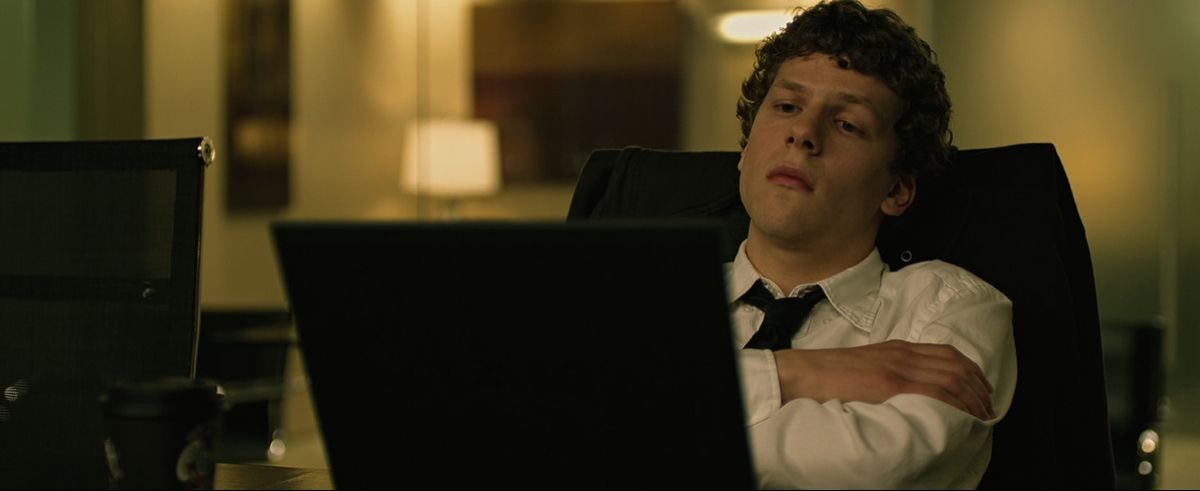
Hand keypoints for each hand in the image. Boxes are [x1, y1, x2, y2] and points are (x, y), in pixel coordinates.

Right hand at [772, 339, 994, 419]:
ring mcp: (897, 368)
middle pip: (955, 365)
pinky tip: (963, 415)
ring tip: (982, 415)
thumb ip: (889, 371)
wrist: (804, 373)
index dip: (971, 371)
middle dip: (979, 387)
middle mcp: (902, 354)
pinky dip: (955, 403)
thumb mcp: (866, 365)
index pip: (946, 353)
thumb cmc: (828, 374)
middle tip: (988, 406)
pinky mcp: (890, 384)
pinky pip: (933, 391)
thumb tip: (907, 390)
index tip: (981, 388)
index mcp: (896, 348)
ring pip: (951, 378)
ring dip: (972, 398)